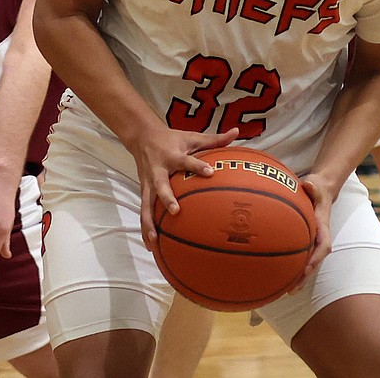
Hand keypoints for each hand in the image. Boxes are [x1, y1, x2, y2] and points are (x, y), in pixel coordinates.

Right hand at [135, 126, 239, 250]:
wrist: (143, 137)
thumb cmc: (172, 139)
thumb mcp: (192, 137)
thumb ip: (215, 139)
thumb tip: (236, 132)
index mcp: (172, 156)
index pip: (186, 161)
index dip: (198, 166)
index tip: (211, 172)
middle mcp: (158, 171)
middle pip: (160, 186)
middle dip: (167, 198)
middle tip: (176, 211)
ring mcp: (148, 183)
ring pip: (146, 205)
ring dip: (149, 223)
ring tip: (155, 241)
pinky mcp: (143, 191)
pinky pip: (143, 212)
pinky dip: (146, 229)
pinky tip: (151, 246)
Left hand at [292, 174, 336, 290]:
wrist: (321, 189)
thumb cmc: (317, 188)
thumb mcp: (316, 184)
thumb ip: (313, 186)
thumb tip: (308, 184)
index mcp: (322, 226)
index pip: (323, 245)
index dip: (316, 258)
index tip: (307, 268)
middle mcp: (318, 237)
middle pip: (313, 262)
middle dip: (304, 277)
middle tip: (291, 290)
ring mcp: (311, 241)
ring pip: (306, 263)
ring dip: (297, 278)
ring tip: (283, 292)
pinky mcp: (303, 241)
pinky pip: (297, 257)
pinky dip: (289, 267)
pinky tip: (276, 276)